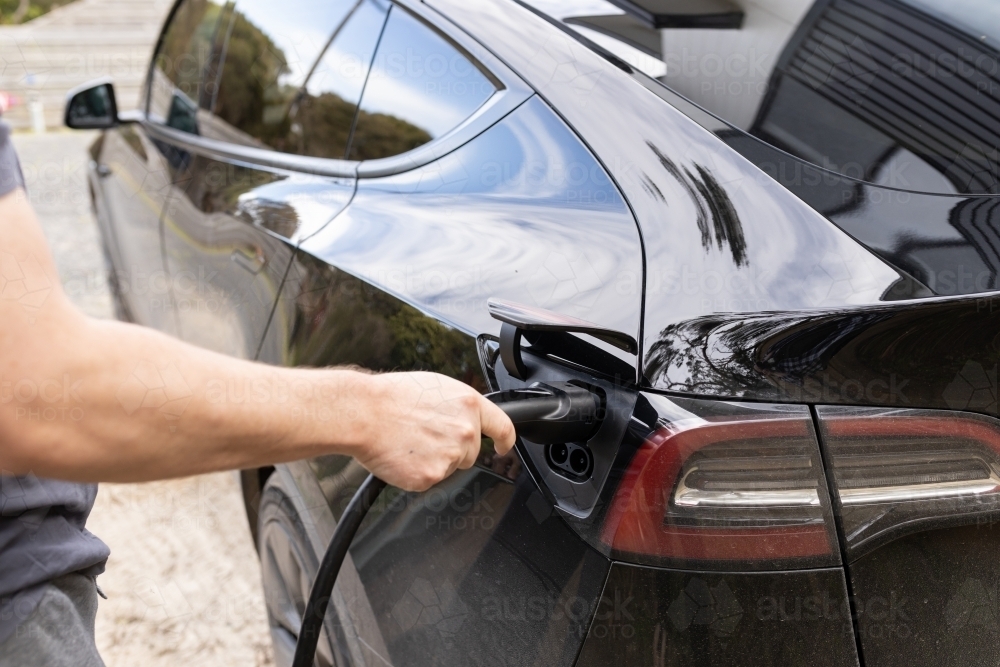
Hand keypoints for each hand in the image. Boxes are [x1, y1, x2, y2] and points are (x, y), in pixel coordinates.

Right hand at [350, 372, 515, 491]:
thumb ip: (459, 406)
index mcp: (469, 405)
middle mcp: (465, 432)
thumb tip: (465, 417)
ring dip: (433, 460)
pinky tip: (402, 455)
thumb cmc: (391, 397)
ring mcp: (450, 456)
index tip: (502, 447)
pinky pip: (428, 479)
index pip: (503, 427)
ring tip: (409, 441)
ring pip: (448, 467)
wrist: (363, 413)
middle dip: (452, 449)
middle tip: (424, 436)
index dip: (505, 441)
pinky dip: (416, 472)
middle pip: (470, 453)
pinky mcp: (430, 476)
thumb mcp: (436, 387)